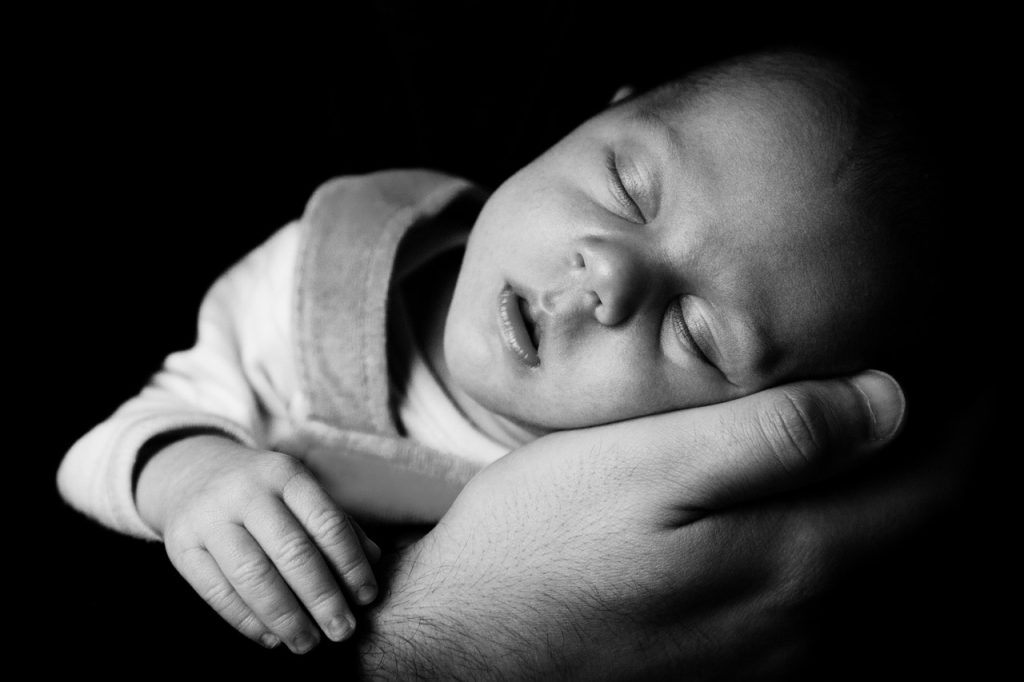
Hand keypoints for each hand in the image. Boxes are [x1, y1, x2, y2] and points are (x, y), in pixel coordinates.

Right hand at [136, 434, 379, 653]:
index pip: (326, 522)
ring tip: (308, 643)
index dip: (350, 564)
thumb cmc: (266, 493)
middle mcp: (245, 491)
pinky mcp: (180, 546)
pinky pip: (217, 592)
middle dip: (322, 598)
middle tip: (343, 631)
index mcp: (284, 474)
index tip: (367, 598)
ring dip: (286, 617)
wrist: (194, 473)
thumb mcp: (300, 492)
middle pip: (291, 552)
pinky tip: (272, 638)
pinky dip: (248, 621)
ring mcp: (208, 518)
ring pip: (252, 576)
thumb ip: (337, 524)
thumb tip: (374, 561)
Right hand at [353, 371, 927, 678]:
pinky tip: (830, 497)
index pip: (943, 487)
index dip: (983, 416)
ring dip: (916, 492)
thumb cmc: (540, 543)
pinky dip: (867, 535)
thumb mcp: (640, 467)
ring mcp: (779, 653)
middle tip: (962, 375)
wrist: (467, 648)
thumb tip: (889, 398)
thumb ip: (770, 437)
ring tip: (906, 424)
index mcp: (794, 561)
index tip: (990, 350)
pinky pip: (843, 595)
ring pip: (893, 569)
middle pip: (933, 535)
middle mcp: (808, 621)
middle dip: (963, 450)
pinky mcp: (743, 662)